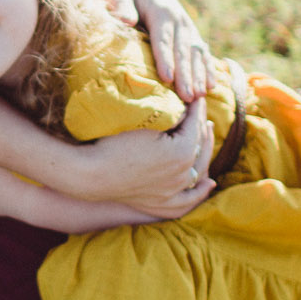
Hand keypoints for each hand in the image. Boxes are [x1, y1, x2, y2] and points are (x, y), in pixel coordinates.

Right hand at [60, 97, 215, 215]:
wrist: (91, 174)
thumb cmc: (113, 143)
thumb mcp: (142, 122)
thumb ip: (169, 115)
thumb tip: (185, 109)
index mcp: (181, 152)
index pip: (195, 125)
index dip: (196, 109)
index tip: (196, 97)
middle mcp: (182, 174)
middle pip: (200, 146)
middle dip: (201, 126)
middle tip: (200, 112)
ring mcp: (173, 191)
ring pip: (198, 171)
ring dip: (205, 152)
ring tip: (206, 136)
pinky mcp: (161, 203)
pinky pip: (187, 201)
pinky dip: (199, 193)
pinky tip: (209, 184)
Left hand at [108, 0, 213, 101]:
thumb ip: (122, 5)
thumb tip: (127, 21)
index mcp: (161, 12)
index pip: (163, 39)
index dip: (166, 59)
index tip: (167, 78)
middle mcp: (179, 20)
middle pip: (182, 51)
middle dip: (186, 75)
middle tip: (187, 97)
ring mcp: (188, 27)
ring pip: (196, 54)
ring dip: (199, 76)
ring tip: (198, 97)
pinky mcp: (192, 34)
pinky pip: (202, 53)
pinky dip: (208, 69)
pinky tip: (210, 87)